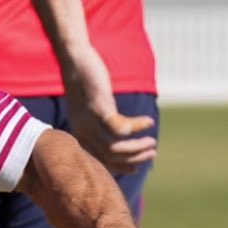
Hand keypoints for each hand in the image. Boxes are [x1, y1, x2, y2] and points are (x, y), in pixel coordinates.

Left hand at [62, 45, 156, 172]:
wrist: (75, 60)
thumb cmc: (85, 84)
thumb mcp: (90, 109)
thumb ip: (99, 123)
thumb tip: (117, 134)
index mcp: (80, 135)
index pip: (99, 161)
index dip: (120, 167)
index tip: (137, 166)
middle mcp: (82, 132)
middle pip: (110, 157)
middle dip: (133, 158)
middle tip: (152, 153)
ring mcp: (89, 121)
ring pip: (115, 147)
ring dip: (137, 147)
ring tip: (152, 142)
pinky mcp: (98, 108)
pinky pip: (120, 128)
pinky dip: (137, 127)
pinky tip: (148, 122)